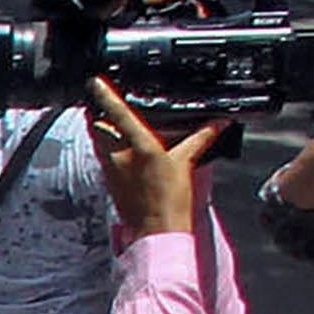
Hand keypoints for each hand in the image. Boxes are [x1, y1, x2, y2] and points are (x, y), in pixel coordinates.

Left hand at [86, 78, 218, 239]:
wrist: (156, 230)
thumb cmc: (170, 200)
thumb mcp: (186, 164)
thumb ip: (200, 139)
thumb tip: (219, 123)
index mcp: (140, 147)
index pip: (120, 115)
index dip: (106, 96)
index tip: (94, 82)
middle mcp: (119, 157)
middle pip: (99, 127)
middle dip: (100, 115)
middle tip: (103, 105)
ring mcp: (111, 170)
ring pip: (98, 143)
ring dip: (101, 132)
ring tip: (109, 124)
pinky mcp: (109, 182)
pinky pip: (103, 159)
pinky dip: (108, 150)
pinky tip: (119, 151)